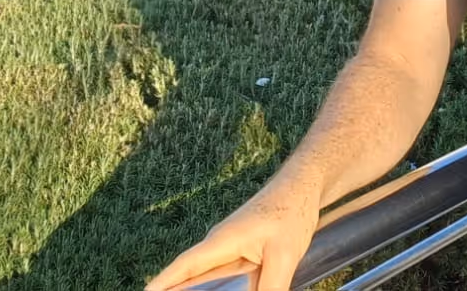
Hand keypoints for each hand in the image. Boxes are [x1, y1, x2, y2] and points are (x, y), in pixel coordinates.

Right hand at [146, 180, 321, 290]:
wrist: (304, 186)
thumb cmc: (291, 212)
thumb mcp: (283, 256)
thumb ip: (270, 288)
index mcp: (221, 242)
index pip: (183, 268)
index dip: (162, 283)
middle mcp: (220, 245)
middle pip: (189, 275)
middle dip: (174, 288)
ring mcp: (231, 248)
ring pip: (207, 277)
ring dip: (195, 289)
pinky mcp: (243, 251)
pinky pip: (223, 275)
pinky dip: (217, 287)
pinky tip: (222, 290)